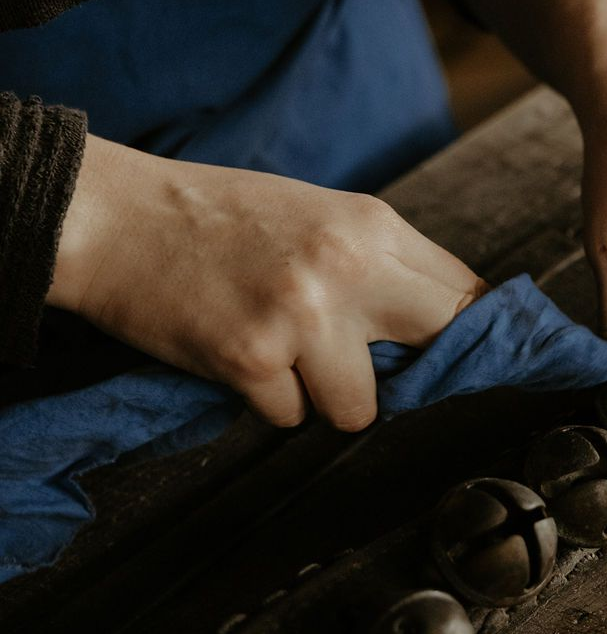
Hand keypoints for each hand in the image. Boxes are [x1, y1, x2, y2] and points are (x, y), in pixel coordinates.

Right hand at [50, 137, 486, 429]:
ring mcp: (302, 317)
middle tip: (371, 361)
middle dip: (412, 369)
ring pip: (360, 409)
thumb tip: (433, 325)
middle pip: (439, 348)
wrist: (116, 218)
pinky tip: (238, 355)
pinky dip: (267, 401)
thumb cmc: (214, 216)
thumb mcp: (316, 215)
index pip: (463, 293)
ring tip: (281, 352)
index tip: (455, 354)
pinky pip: (290, 418)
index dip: (463, 332)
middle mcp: (348, 268)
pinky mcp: (252, 360)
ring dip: (323, 396)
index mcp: (370, 224)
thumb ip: (377, 263)